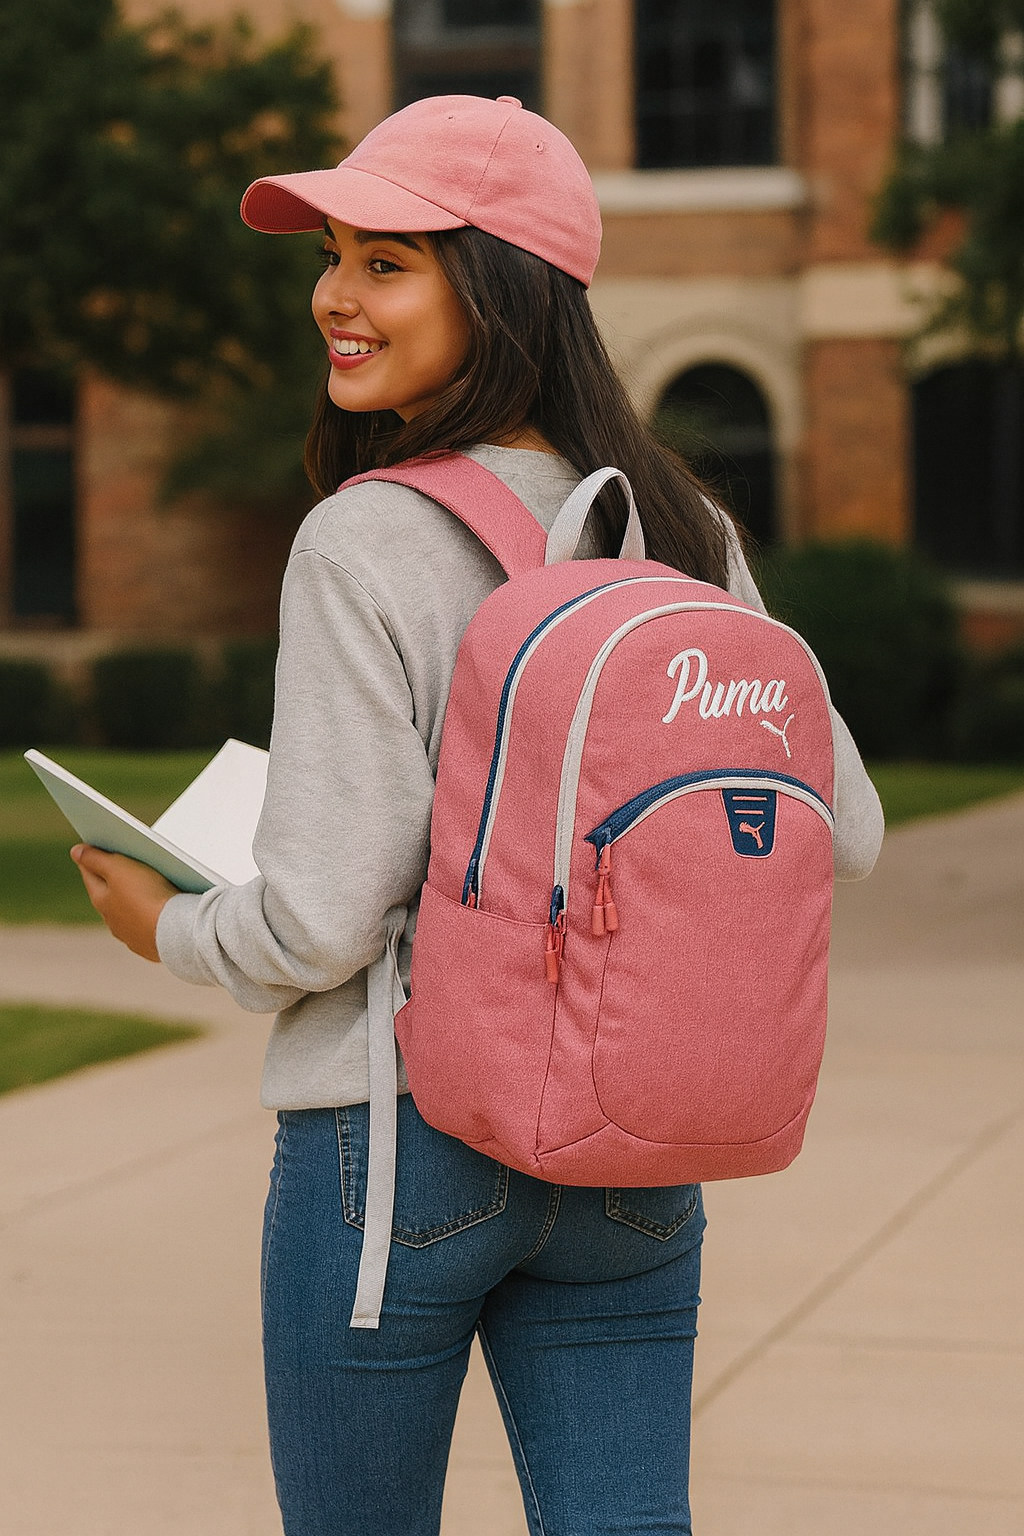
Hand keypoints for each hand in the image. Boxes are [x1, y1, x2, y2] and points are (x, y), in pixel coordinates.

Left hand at [70, 845, 177, 961]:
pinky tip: (161, 909)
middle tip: (121, 859)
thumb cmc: (147, 896)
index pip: (90, 874)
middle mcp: (113, 921)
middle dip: (113, 878)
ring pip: (129, 912)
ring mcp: (132, 935)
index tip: (92, 844)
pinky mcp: (152, 944)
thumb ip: (96, 859)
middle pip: (109, 893)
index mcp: (101, 901)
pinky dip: (151, 916)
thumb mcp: (119, 868)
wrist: (177, 932)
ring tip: (146, 883)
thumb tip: (75, 852)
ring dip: (133, 899)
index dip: (91, 857)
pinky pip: (149, 925)